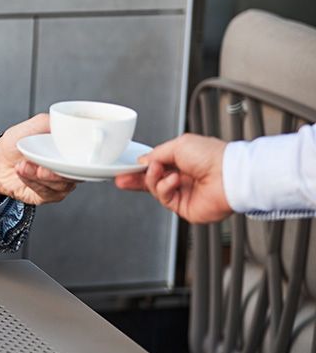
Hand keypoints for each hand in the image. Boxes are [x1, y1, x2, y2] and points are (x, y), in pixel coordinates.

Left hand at [0, 114, 78, 204]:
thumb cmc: (16, 144)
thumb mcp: (31, 125)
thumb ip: (49, 122)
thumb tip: (66, 122)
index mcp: (69, 150)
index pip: (87, 157)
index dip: (80, 159)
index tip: (65, 157)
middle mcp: (68, 167)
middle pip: (75, 174)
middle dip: (57, 172)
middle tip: (41, 168)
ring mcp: (60, 182)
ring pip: (60, 184)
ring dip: (39, 176)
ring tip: (23, 166)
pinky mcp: (49, 195)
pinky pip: (46, 192)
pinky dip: (32, 182)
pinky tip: (22, 172)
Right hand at [114, 133, 231, 222]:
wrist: (229, 175)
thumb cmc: (212, 157)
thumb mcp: (178, 145)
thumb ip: (157, 153)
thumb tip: (144, 161)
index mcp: (184, 161)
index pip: (156, 167)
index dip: (140, 168)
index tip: (125, 168)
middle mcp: (183, 178)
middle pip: (152, 181)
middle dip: (135, 179)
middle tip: (122, 178)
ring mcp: (184, 193)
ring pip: (156, 190)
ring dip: (154, 179)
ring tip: (159, 171)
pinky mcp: (184, 208)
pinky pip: (165, 199)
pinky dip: (164, 188)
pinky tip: (172, 180)